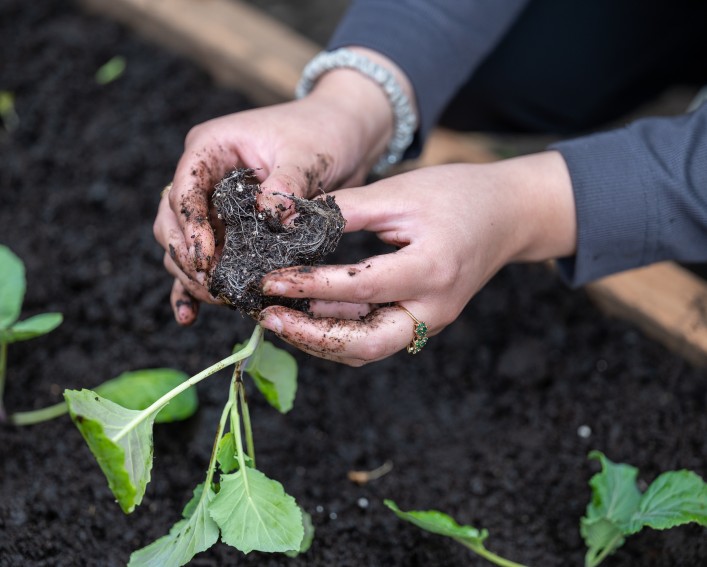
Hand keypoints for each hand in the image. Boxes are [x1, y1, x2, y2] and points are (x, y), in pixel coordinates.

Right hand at [153, 48, 407, 324]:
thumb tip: (268, 217)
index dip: (190, 226)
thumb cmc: (323, 134)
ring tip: (217, 298)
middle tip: (213, 286)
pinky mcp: (229, 226)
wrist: (342, 136)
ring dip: (192, 273)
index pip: (184, 189)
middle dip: (187, 256)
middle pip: (172, 219)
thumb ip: (286, 185)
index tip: (206, 260)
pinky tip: (190, 314)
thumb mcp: (308, 155)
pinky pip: (204, 256)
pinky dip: (196, 284)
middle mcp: (204, 174)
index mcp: (212, 147)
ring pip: (182, 242)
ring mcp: (213, 202)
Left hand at [258, 151, 575, 365]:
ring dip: (320, 339)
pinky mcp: (423, 321)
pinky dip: (340, 332)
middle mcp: (434, 308)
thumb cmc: (459, 196)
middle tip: (268, 317)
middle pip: (365, 344)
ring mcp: (432, 320)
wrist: (508, 215)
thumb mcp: (400, 193)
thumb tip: (290, 221)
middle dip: (310, 336)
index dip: (310, 286)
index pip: (360, 288)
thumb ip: (345, 209)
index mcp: (432, 270)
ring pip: (368, 348)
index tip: (270, 280)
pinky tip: (309, 315)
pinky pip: (377, 338)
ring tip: (279, 318)